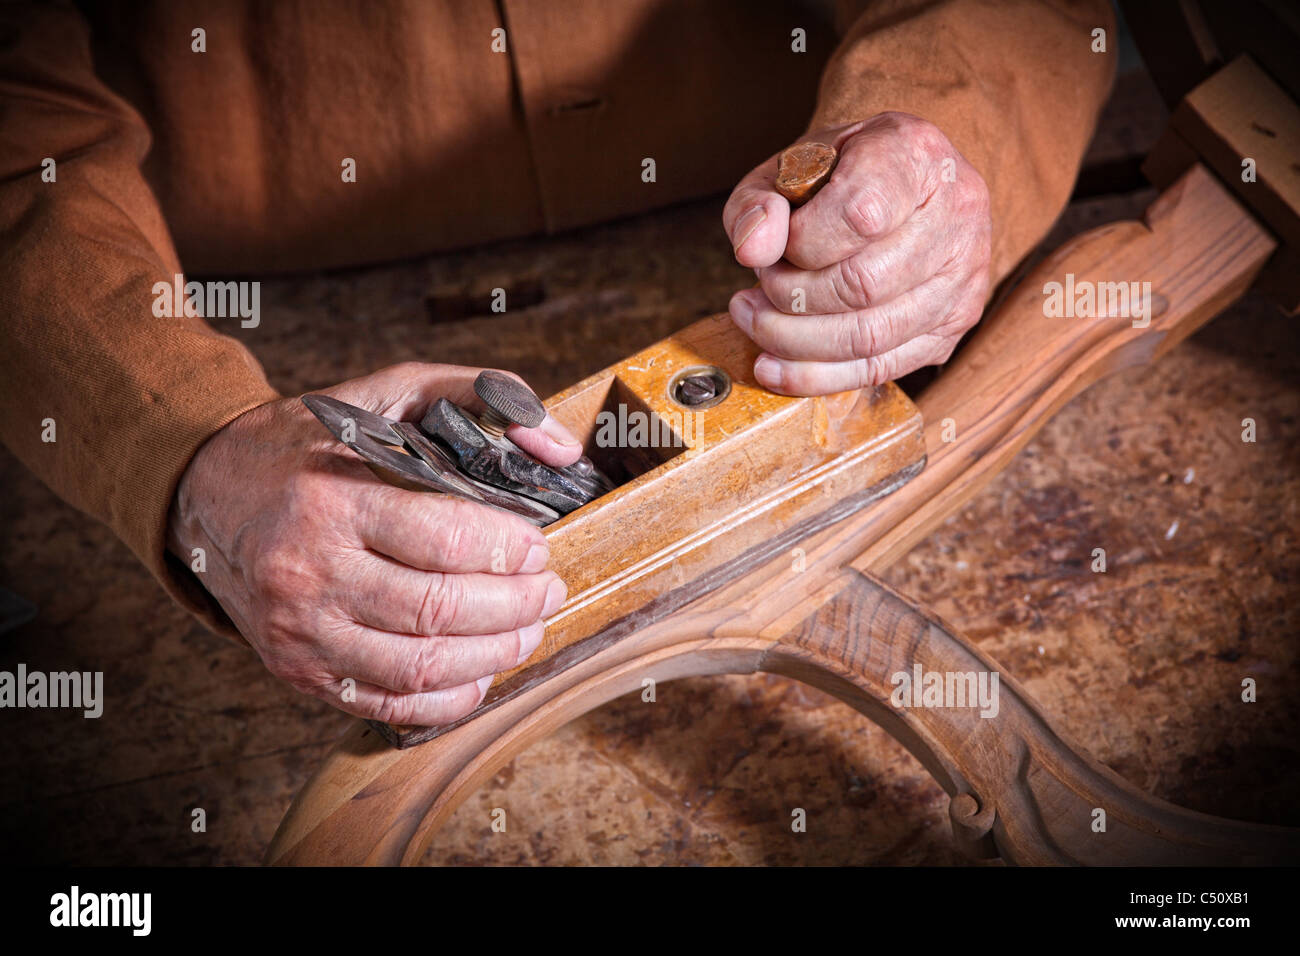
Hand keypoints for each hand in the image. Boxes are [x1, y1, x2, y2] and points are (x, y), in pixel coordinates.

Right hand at [168, 362, 582, 724]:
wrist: (202, 491)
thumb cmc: (303, 443)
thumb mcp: (383, 393)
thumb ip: (473, 396)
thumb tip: (559, 447)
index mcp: (331, 500)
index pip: (444, 539)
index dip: (510, 550)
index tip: (540, 546)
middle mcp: (309, 571)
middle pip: (439, 609)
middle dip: (516, 605)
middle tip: (548, 589)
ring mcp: (300, 630)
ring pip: (419, 666)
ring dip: (493, 655)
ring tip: (528, 630)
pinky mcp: (297, 670)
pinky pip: (386, 703)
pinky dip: (446, 699)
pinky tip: (480, 673)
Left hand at [723, 112, 991, 394]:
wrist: (899, 186)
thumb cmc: (840, 175)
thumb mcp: (788, 167)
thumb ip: (758, 201)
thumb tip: (752, 250)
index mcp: (916, 154)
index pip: (860, 214)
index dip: (801, 242)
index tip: (773, 245)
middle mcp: (957, 213)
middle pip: (862, 285)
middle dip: (790, 298)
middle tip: (757, 289)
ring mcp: (963, 277)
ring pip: (869, 337)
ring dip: (794, 341)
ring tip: (756, 320)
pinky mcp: (953, 328)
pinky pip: (880, 368)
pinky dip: (816, 376)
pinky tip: (773, 365)